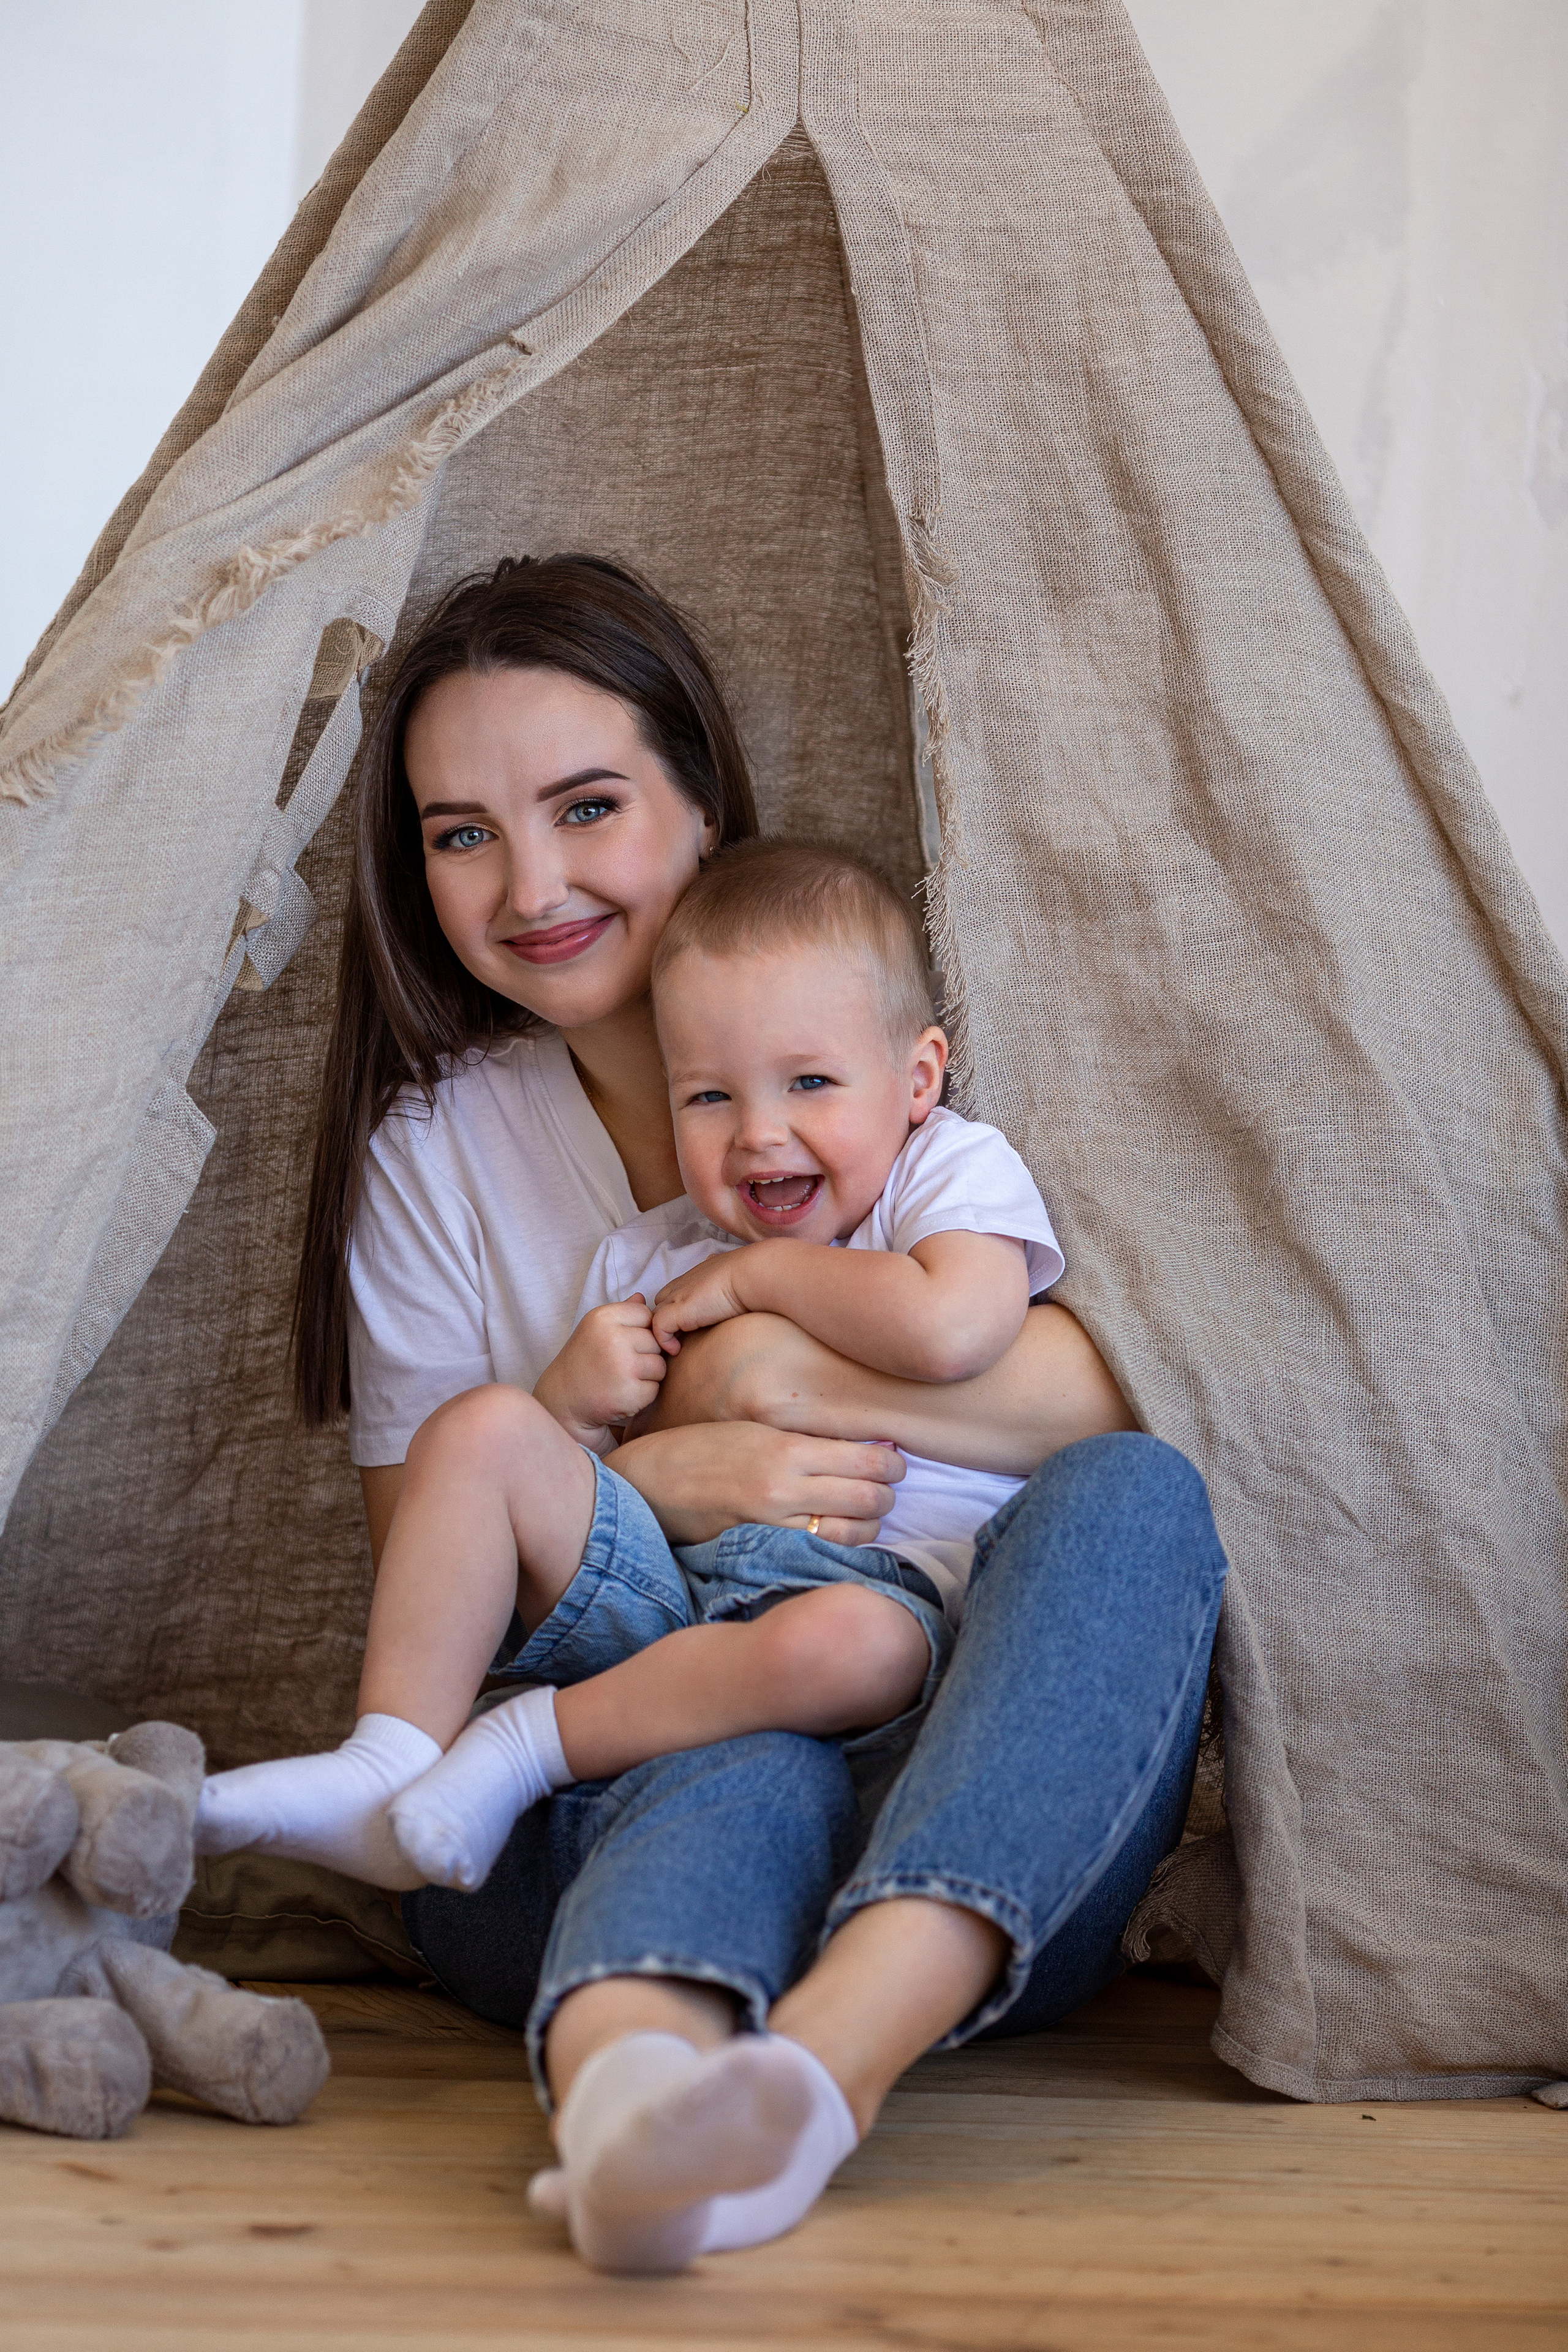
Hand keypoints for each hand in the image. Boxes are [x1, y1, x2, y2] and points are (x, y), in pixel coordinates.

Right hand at [535, 1299, 667, 1445]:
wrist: (562, 1401)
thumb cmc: (582, 1361)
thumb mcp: (594, 1329)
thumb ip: (621, 1313)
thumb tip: (642, 1297)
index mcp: (603, 1318)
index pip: (646, 1314)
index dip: (641, 1329)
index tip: (625, 1342)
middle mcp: (613, 1339)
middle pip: (656, 1340)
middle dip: (646, 1354)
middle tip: (621, 1364)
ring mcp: (622, 1367)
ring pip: (660, 1366)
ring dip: (647, 1375)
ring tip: (623, 1378)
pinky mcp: (629, 1394)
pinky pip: (654, 1389)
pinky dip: (642, 1395)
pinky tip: (622, 1394)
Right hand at [605, 1421, 903, 1546]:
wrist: (649, 1482)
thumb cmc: (702, 1448)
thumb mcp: (756, 1430)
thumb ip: (806, 1441)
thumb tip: (861, 1446)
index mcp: (786, 1448)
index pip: (867, 1459)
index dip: (892, 1463)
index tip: (893, 1462)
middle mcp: (783, 1488)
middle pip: (869, 1499)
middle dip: (886, 1495)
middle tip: (883, 1489)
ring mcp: (773, 1525)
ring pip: (853, 1534)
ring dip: (869, 1525)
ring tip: (864, 1514)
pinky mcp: (760, 1550)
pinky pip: (820, 1554)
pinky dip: (838, 1546)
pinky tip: (836, 1534)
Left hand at [650, 1255, 748, 1353]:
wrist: (753, 1276)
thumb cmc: (750, 1275)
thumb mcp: (730, 1268)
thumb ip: (718, 1267)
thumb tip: (715, 1259)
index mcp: (694, 1277)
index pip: (671, 1293)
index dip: (674, 1309)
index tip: (685, 1328)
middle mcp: (682, 1285)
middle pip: (659, 1304)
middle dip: (664, 1320)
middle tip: (677, 1340)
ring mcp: (678, 1297)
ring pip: (654, 1316)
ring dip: (661, 1333)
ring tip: (675, 1348)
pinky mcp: (678, 1311)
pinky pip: (658, 1328)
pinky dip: (663, 1341)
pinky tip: (678, 1350)